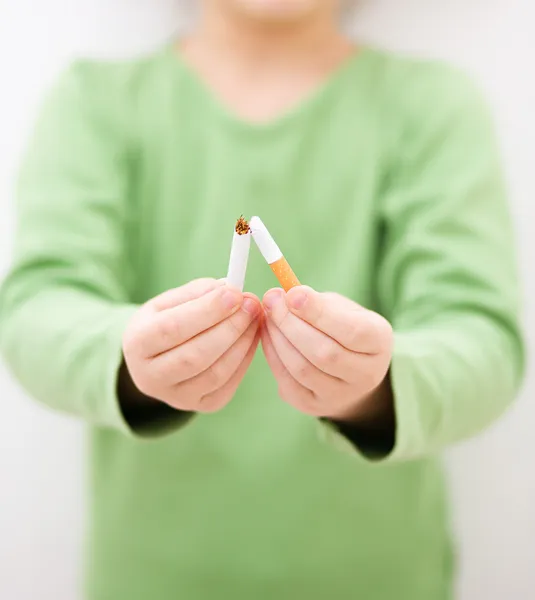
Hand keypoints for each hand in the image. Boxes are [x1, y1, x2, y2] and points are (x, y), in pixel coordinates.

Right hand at [123, 278, 260, 412]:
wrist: (157, 361)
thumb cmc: (164, 324)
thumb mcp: (168, 303)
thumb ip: (197, 293)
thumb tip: (229, 290)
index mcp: (136, 344)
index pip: (172, 328)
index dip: (206, 311)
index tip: (234, 293)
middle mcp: (150, 377)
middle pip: (195, 355)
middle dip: (230, 327)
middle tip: (251, 304)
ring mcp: (176, 397)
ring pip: (215, 373)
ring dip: (242, 342)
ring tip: (255, 317)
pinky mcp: (201, 405)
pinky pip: (228, 384)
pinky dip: (245, 358)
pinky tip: (252, 337)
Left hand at [260, 286, 392, 422]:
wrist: (348, 371)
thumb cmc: (343, 329)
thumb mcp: (343, 309)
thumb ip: (319, 303)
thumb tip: (284, 296)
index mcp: (379, 343)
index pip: (352, 331)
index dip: (319, 313)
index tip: (292, 293)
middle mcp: (366, 375)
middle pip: (325, 353)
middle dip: (291, 323)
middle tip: (272, 300)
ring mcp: (339, 395)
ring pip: (302, 369)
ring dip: (278, 338)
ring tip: (267, 315)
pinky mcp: (312, 405)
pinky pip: (287, 381)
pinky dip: (272, 355)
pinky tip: (267, 334)